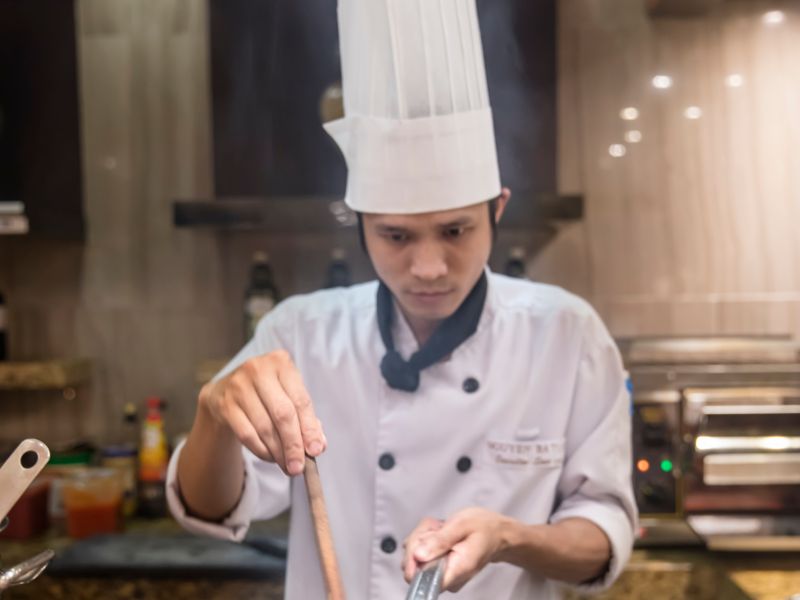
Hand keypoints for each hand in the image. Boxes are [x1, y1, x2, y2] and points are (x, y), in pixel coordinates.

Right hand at [199, 349, 325, 475]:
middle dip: (293, 444)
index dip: (309, 428)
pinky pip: (247, 434)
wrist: (223, 391)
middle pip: (282, 414)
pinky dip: (261, 450)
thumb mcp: (288, 396)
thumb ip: (306, 419)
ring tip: (287, 465)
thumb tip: (318, 445)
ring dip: (278, 451)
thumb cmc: (266, 394)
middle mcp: (258, 369)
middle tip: (299, 466)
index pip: (300, 400)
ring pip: (264, 427)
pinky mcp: (224, 403)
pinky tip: (270, 457)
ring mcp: (238, 385)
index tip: (316, 451)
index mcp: (281, 362)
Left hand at [403, 508, 511, 591]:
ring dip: (423, 537)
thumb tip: (418, 556)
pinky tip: (438, 531)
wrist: (497, 533)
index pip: (423, 579)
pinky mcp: (438, 570)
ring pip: (415, 558)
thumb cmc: (484, 527)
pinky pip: (420, 555)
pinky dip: (425, 539)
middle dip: (419, 539)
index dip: (415, 558)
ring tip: (441, 527)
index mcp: (456, 570)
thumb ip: (440, 540)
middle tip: (438, 526)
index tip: (425, 537)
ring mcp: (443, 576)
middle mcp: (449, 579)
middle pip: (415, 567)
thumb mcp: (462, 525)